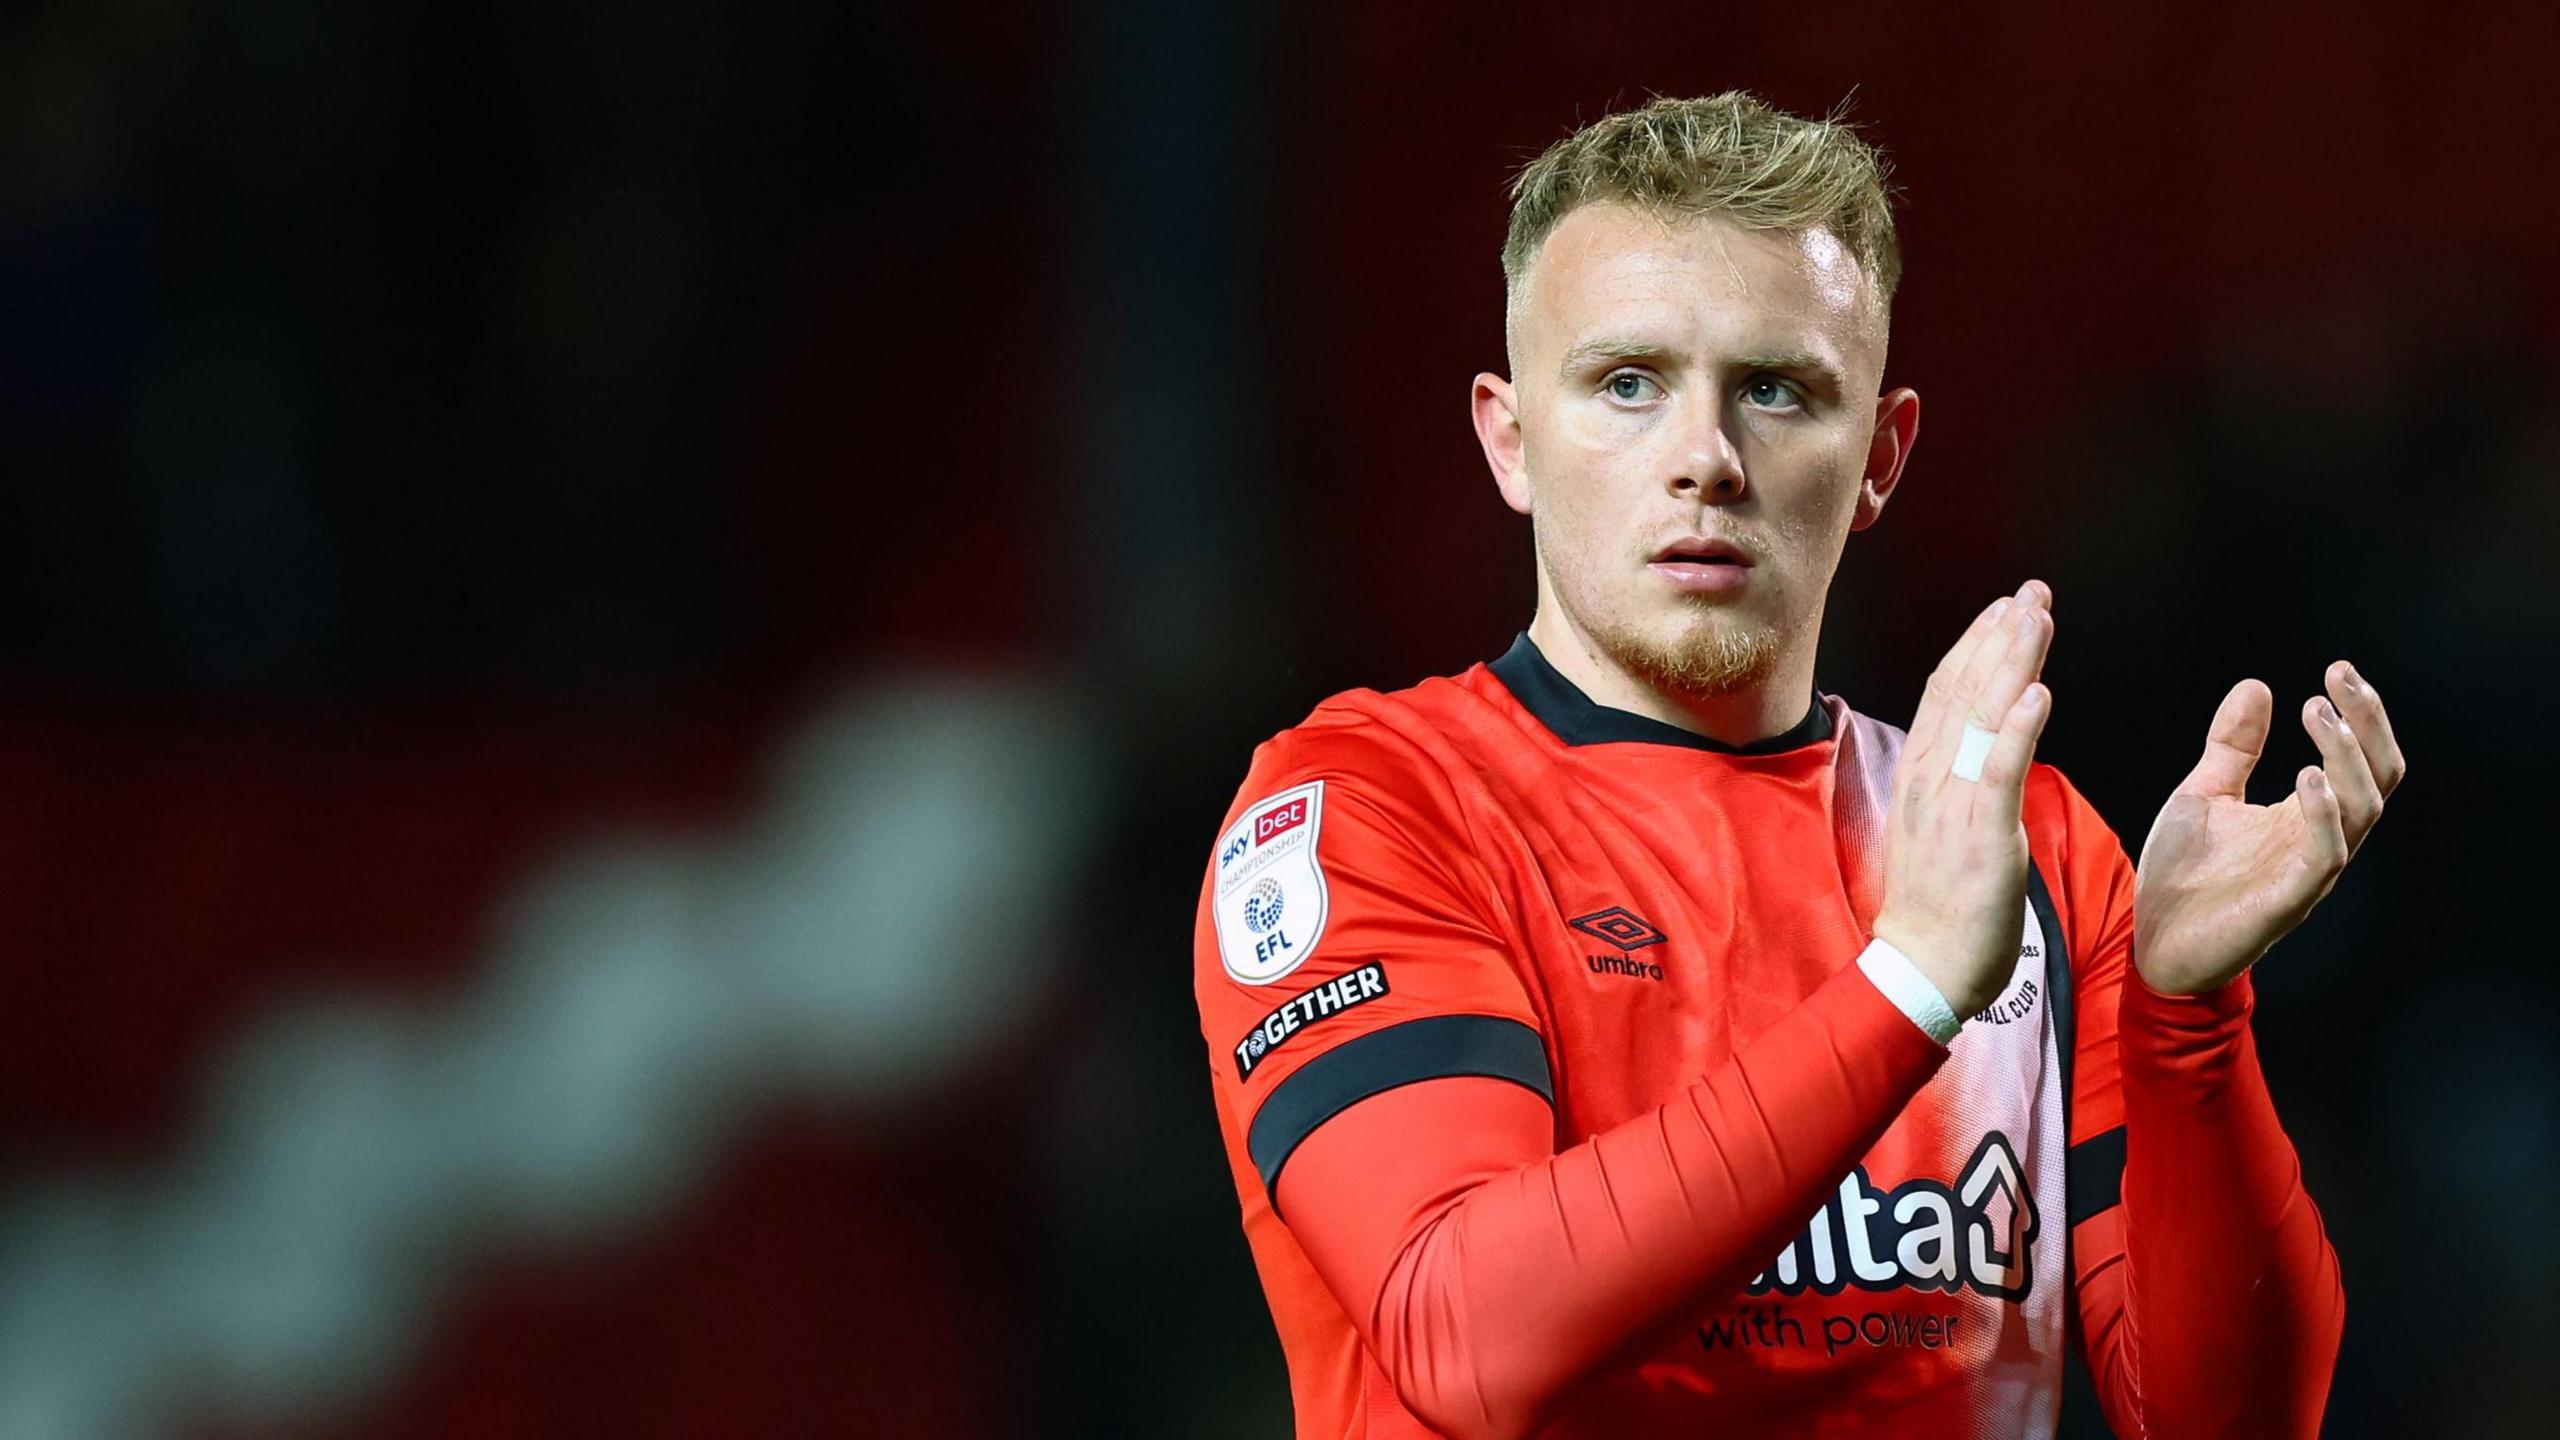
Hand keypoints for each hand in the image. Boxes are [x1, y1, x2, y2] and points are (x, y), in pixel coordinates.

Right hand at [1872, 580, 2055, 1017]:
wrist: (1925, 966)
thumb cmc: (1938, 905)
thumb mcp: (1939, 827)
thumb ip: (1956, 782)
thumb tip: (1977, 750)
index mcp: (1924, 774)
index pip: (1946, 693)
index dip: (1975, 645)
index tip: (2002, 608)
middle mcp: (1933, 777)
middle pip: (1965, 689)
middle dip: (1999, 636)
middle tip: (2031, 592)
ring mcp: (1954, 802)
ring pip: (1983, 716)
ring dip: (2011, 661)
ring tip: (2035, 617)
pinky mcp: (1981, 833)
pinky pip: (2001, 771)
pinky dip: (2020, 729)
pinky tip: (2040, 693)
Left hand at [2133, 661, 2405, 995]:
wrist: (2151, 941)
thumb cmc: (2184, 875)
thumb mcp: (2205, 793)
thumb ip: (2233, 746)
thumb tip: (2257, 685)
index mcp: (2305, 815)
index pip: (2360, 759)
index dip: (2360, 714)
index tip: (2337, 669)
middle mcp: (2319, 840)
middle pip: (2378, 777)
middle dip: (2367, 724)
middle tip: (2338, 679)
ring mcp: (2307, 872)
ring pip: (2362, 810)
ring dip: (2345, 756)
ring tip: (2318, 714)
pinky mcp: (2286, 900)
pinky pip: (2326, 855)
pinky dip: (2324, 813)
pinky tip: (2308, 777)